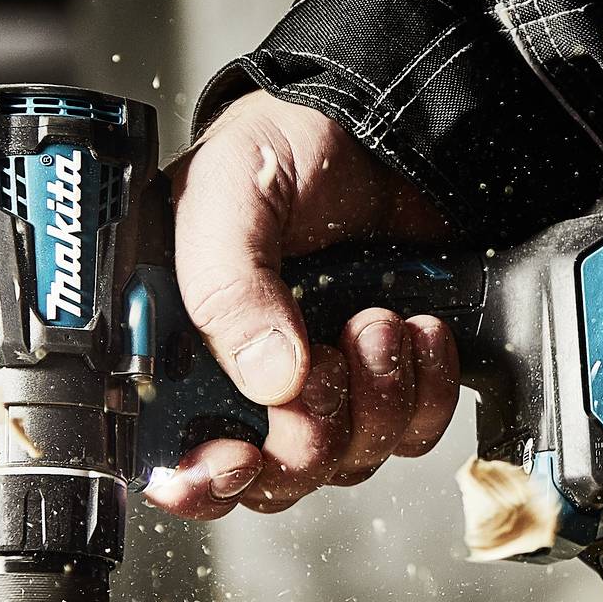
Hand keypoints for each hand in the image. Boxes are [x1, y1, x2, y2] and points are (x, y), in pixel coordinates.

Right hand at [144, 89, 459, 518]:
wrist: (382, 122)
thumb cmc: (285, 143)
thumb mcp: (230, 193)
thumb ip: (229, 283)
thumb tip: (271, 378)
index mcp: (183, 349)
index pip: (176, 457)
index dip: (203, 479)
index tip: (233, 455)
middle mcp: (248, 381)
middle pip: (274, 478)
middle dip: (310, 430)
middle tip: (330, 353)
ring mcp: (324, 385)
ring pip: (349, 461)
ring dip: (375, 399)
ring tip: (378, 318)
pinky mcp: (390, 379)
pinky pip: (413, 430)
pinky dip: (426, 389)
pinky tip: (418, 329)